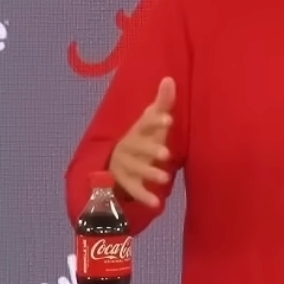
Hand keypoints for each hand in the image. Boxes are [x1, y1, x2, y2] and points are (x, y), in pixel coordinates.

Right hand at [110, 77, 175, 207]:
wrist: (114, 163)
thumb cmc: (141, 139)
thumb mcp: (151, 122)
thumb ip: (162, 103)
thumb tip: (169, 79)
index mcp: (137, 130)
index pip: (145, 123)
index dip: (155, 121)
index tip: (169, 120)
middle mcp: (128, 146)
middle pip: (137, 147)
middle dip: (150, 149)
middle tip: (166, 154)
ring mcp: (125, 165)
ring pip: (135, 169)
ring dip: (149, 173)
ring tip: (165, 179)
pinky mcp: (126, 183)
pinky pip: (133, 190)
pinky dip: (143, 197)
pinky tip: (156, 204)